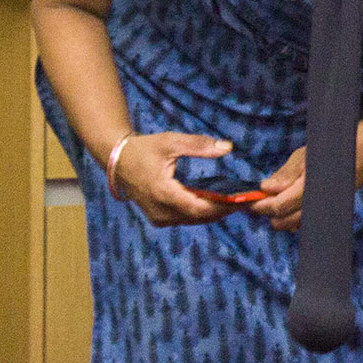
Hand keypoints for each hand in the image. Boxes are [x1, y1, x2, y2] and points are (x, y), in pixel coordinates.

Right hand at [114, 132, 244, 226]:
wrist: (118, 161)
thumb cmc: (144, 149)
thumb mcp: (171, 142)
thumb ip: (199, 145)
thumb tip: (227, 147)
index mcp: (163, 193)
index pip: (199, 208)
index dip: (223, 206)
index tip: (242, 199)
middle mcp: (160, 211)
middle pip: (199, 217)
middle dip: (223, 209)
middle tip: (244, 199)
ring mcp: (158, 218)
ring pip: (193, 220)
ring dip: (214, 212)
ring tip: (235, 201)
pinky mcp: (158, 219)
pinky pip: (185, 219)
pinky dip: (201, 212)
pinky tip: (216, 202)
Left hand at [255, 122, 362, 231]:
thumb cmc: (331, 150)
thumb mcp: (305, 155)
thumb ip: (286, 174)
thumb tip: (265, 187)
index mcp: (311, 185)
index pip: (280, 205)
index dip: (261, 205)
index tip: (248, 202)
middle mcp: (318, 202)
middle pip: (284, 220)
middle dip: (267, 214)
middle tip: (255, 204)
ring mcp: (324, 210)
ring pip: (294, 225)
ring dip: (278, 218)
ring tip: (269, 204)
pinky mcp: (327, 213)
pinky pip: (305, 222)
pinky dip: (292, 218)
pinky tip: (286, 207)